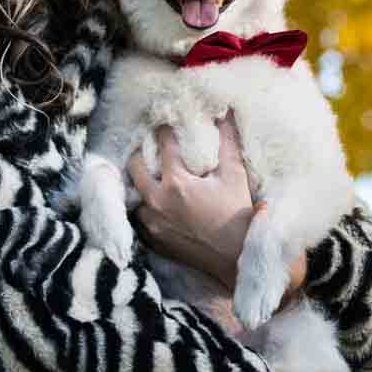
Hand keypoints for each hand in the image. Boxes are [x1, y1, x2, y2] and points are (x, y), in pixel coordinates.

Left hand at [129, 115, 254, 288]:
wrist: (236, 258)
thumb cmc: (237, 215)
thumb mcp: (235, 175)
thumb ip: (228, 142)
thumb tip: (228, 113)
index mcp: (176, 183)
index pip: (164, 145)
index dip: (165, 130)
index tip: (166, 122)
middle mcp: (157, 202)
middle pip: (134, 167)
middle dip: (141, 154)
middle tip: (150, 148)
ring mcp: (152, 224)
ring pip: (134, 195)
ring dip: (140, 184)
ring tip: (151, 176)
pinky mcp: (153, 241)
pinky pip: (139, 218)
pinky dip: (145, 208)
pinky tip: (156, 202)